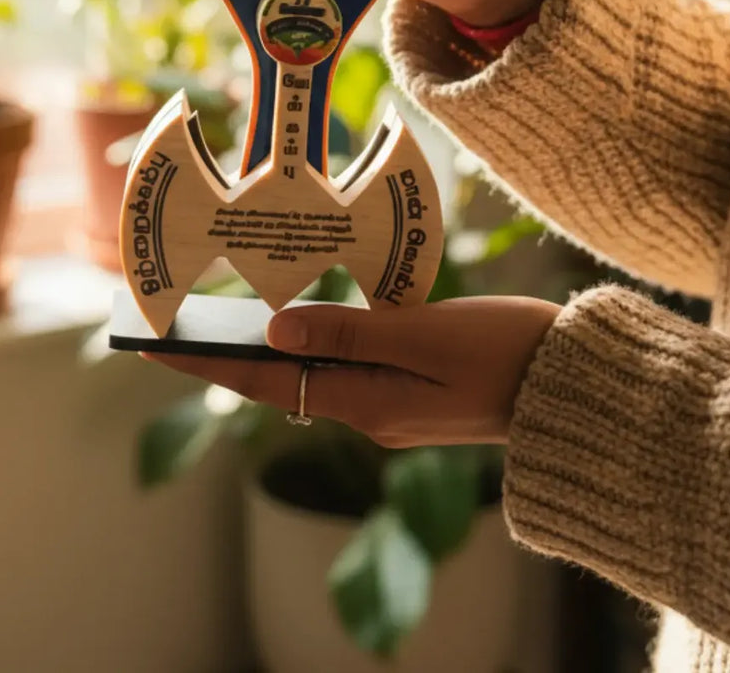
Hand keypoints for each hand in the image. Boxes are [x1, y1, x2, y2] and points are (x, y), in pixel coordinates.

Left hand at [145, 296, 559, 446]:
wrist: (574, 385)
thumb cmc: (508, 352)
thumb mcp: (424, 335)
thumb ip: (349, 331)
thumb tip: (274, 331)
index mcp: (367, 403)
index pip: (265, 382)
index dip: (207, 364)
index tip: (154, 347)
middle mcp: (370, 409)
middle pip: (279, 380)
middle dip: (223, 356)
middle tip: (170, 328)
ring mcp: (392, 402)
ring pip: (309, 372)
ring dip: (262, 349)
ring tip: (215, 320)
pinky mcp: (413, 386)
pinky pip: (343, 364)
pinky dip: (309, 342)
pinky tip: (296, 321)